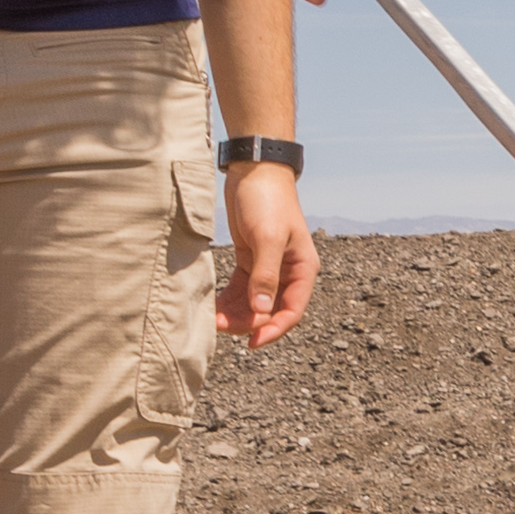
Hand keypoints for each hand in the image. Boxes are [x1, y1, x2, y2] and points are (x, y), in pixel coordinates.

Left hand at [219, 160, 319, 348]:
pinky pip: (240, 289)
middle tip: (220, 327)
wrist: (254, 171)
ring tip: (212, 319)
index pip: (292, 310)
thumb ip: (265, 275)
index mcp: (303, 270)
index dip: (274, 329)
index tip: (252, 342)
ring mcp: (268, 268)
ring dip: (235, 314)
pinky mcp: (250, 260)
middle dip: (247, 322)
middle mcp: (288, 273)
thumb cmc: (267, 201)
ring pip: (253, 303)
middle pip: (270, 310)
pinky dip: (228, 300)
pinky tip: (212, 307)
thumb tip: (262, 309)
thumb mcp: (267, 238)